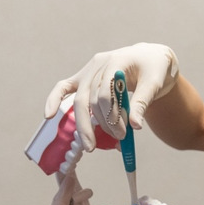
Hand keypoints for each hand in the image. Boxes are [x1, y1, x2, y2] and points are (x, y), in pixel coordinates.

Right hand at [45, 43, 179, 149]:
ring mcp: (89, 69)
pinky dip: (55, 99)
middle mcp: (99, 64)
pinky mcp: (84, 77)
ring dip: (84, 124)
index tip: (124, 133)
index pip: (106, 92)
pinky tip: (49, 115)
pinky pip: (64, 87)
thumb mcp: (154, 84)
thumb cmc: (155, 69)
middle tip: (103, 145)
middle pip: (89, 97)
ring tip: (91, 145)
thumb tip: (135, 126)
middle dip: (95, 125)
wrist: (151, 58)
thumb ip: (142, 103)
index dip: (113, 116)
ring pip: (79, 98)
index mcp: (117, 61)